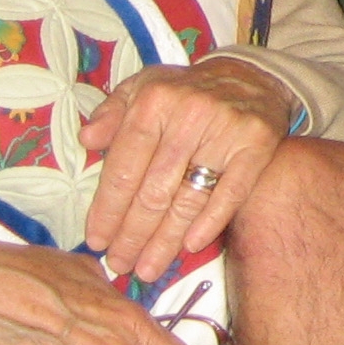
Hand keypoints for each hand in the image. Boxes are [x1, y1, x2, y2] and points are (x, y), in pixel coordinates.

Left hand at [80, 54, 299, 282]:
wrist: (250, 76)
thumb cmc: (185, 91)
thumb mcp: (142, 88)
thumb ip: (111, 113)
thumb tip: (86, 141)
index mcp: (154, 101)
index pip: (124, 166)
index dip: (107, 209)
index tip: (97, 241)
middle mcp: (188, 114)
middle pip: (154, 190)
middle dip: (133, 234)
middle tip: (121, 264)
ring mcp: (225, 130)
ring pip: (188, 198)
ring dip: (165, 240)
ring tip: (148, 268)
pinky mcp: (257, 144)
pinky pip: (231, 192)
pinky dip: (210, 222)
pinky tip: (191, 246)